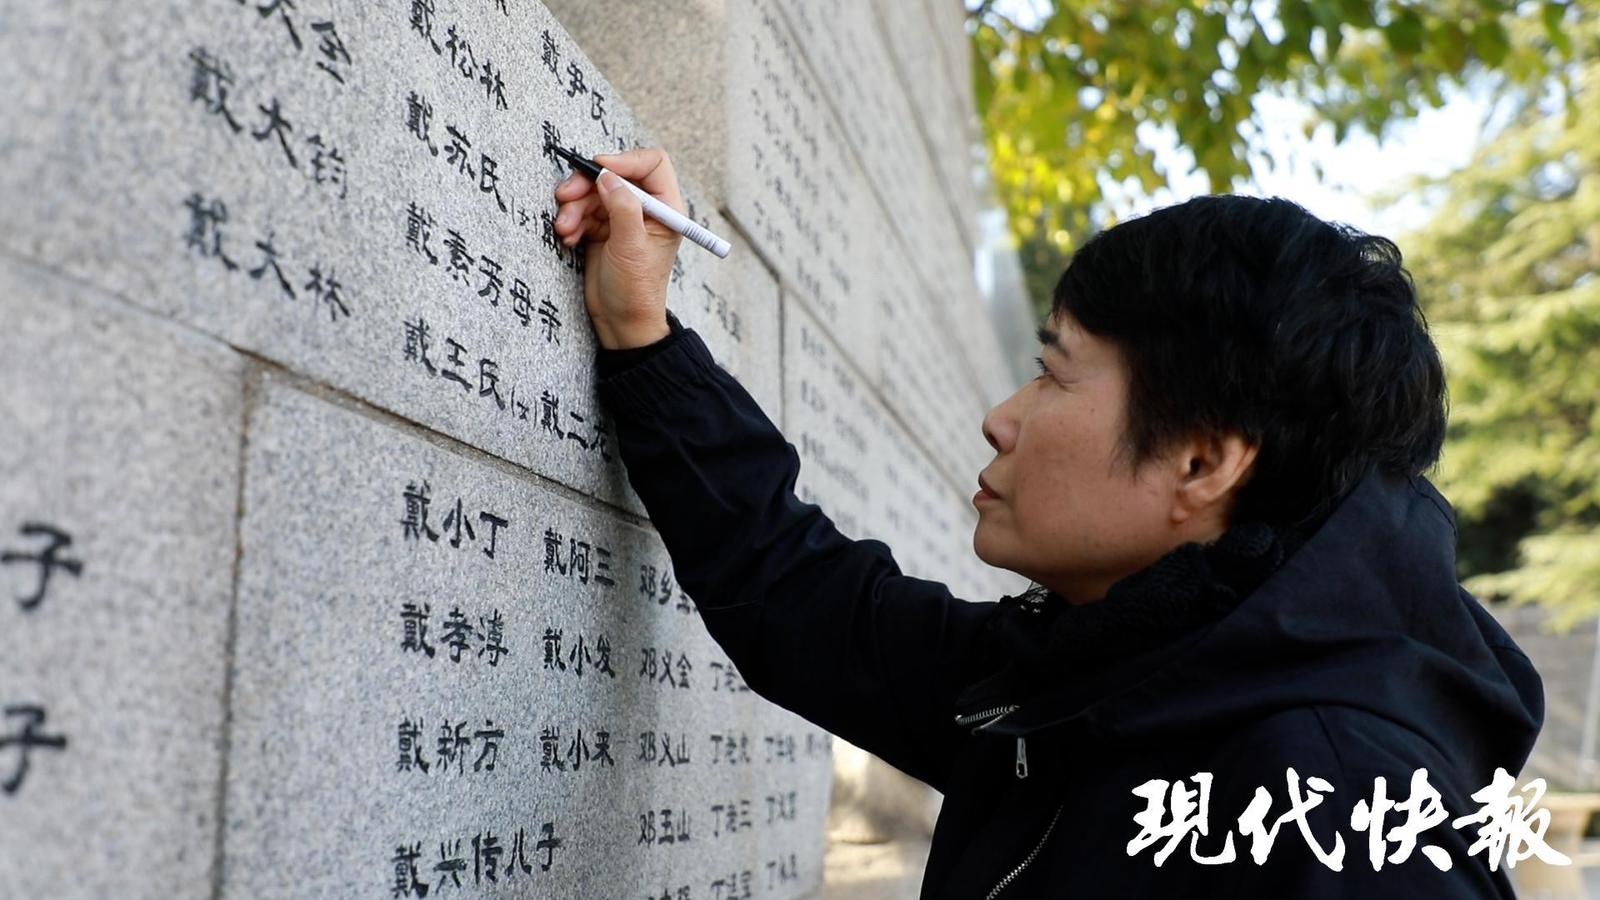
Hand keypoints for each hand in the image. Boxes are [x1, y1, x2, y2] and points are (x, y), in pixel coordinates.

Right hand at [552, 147, 684, 348]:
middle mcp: (646, 209)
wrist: (620, 322)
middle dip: (587, 185)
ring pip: (594, 193)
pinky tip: (568, 239)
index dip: (624, 161)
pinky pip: (583, 211)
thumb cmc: (637, 290)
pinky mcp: (603, 230)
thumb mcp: (631, 247)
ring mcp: (623, 218)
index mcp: (667, 208)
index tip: (599, 169)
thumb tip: (608, 176)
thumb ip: (623, 208)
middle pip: (615, 175)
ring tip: (565, 229)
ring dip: (574, 208)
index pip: (651, 164)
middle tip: (564, 196)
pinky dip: (572, 221)